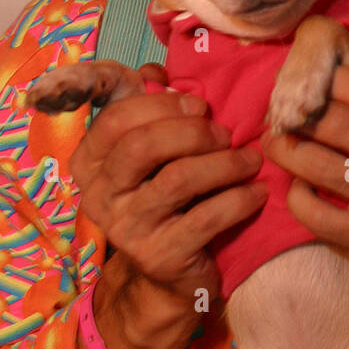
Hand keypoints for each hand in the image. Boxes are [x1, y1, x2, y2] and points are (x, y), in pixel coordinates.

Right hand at [69, 63, 267, 312]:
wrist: (172, 277)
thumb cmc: (168, 200)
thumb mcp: (155, 155)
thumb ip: (149, 110)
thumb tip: (154, 71)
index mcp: (90, 163)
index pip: (116, 119)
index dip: (162, 104)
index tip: (200, 105)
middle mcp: (99, 197)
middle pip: (142, 145)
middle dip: (193, 131)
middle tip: (225, 134)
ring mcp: (126, 230)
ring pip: (178, 178)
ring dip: (224, 162)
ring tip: (250, 160)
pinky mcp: (159, 257)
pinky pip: (206, 216)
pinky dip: (239, 199)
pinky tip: (258, 192)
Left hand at [259, 30, 348, 294]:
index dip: (321, 81)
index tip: (306, 85)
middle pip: (332, 122)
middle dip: (296, 114)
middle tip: (281, 112)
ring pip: (316, 165)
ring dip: (286, 150)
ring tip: (278, 142)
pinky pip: (313, 209)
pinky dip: (296, 194)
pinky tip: (299, 184)